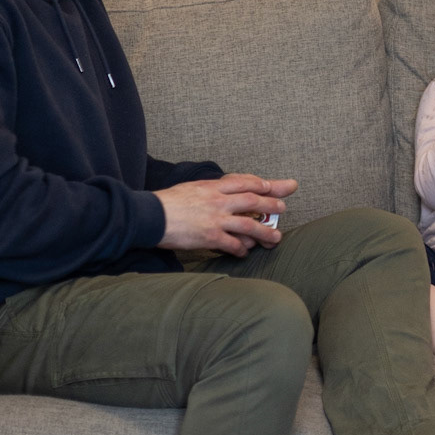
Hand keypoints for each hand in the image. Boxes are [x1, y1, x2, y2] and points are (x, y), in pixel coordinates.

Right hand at [156, 173, 297, 254]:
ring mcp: (216, 219)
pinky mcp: (210, 237)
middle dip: (271, 202)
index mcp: (212, 187)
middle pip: (252, 199)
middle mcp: (218, 201)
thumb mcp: (190, 188)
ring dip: (266, 231)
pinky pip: (233, 244)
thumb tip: (220, 192)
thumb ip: (208, 190)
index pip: (243, 181)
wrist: (150, 216)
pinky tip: (245, 252)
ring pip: (249, 224)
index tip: (272, 185)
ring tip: (276, 236)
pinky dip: (242, 249)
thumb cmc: (166, 202)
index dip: (261, 183)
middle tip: (284, 207)